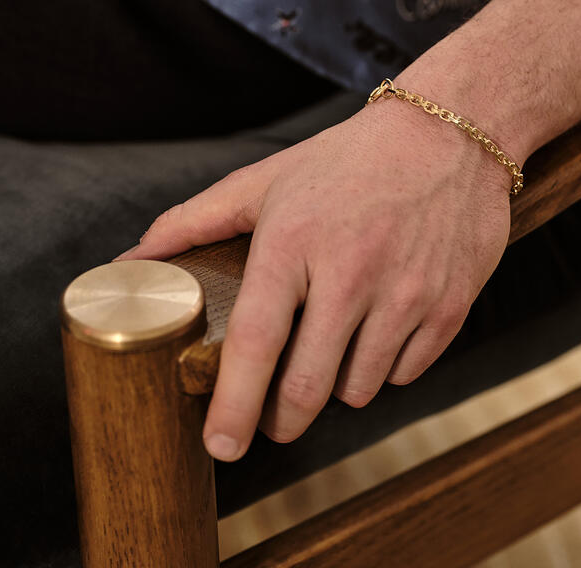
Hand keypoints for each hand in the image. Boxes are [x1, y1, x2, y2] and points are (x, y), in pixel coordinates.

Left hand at [115, 89, 512, 461]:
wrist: (447, 135)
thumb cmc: (348, 159)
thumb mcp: (268, 179)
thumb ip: (194, 221)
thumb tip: (131, 261)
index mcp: (295, 241)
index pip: (255, 342)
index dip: (232, 405)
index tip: (219, 445)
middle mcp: (352, 272)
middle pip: (307, 388)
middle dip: (281, 419)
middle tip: (273, 416)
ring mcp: (407, 292)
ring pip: (359, 389)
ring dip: (336, 385)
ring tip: (331, 348)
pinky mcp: (450, 305)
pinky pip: (406, 373)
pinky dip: (385, 366)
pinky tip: (378, 330)